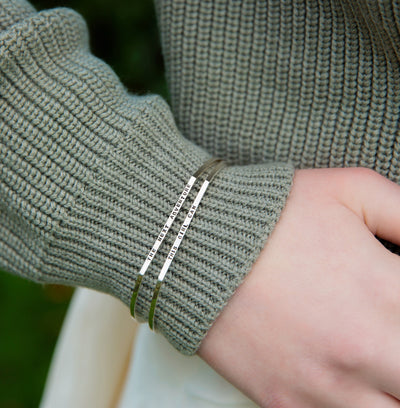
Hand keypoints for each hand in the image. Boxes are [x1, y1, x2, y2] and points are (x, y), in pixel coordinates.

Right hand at [198, 167, 399, 406]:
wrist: (195, 242)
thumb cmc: (270, 214)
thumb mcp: (350, 189)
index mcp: (388, 294)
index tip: (397, 307)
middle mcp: (364, 351)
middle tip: (388, 340)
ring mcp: (323, 386)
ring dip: (388, 392)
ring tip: (372, 364)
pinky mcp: (284, 402)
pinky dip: (350, 404)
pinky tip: (337, 376)